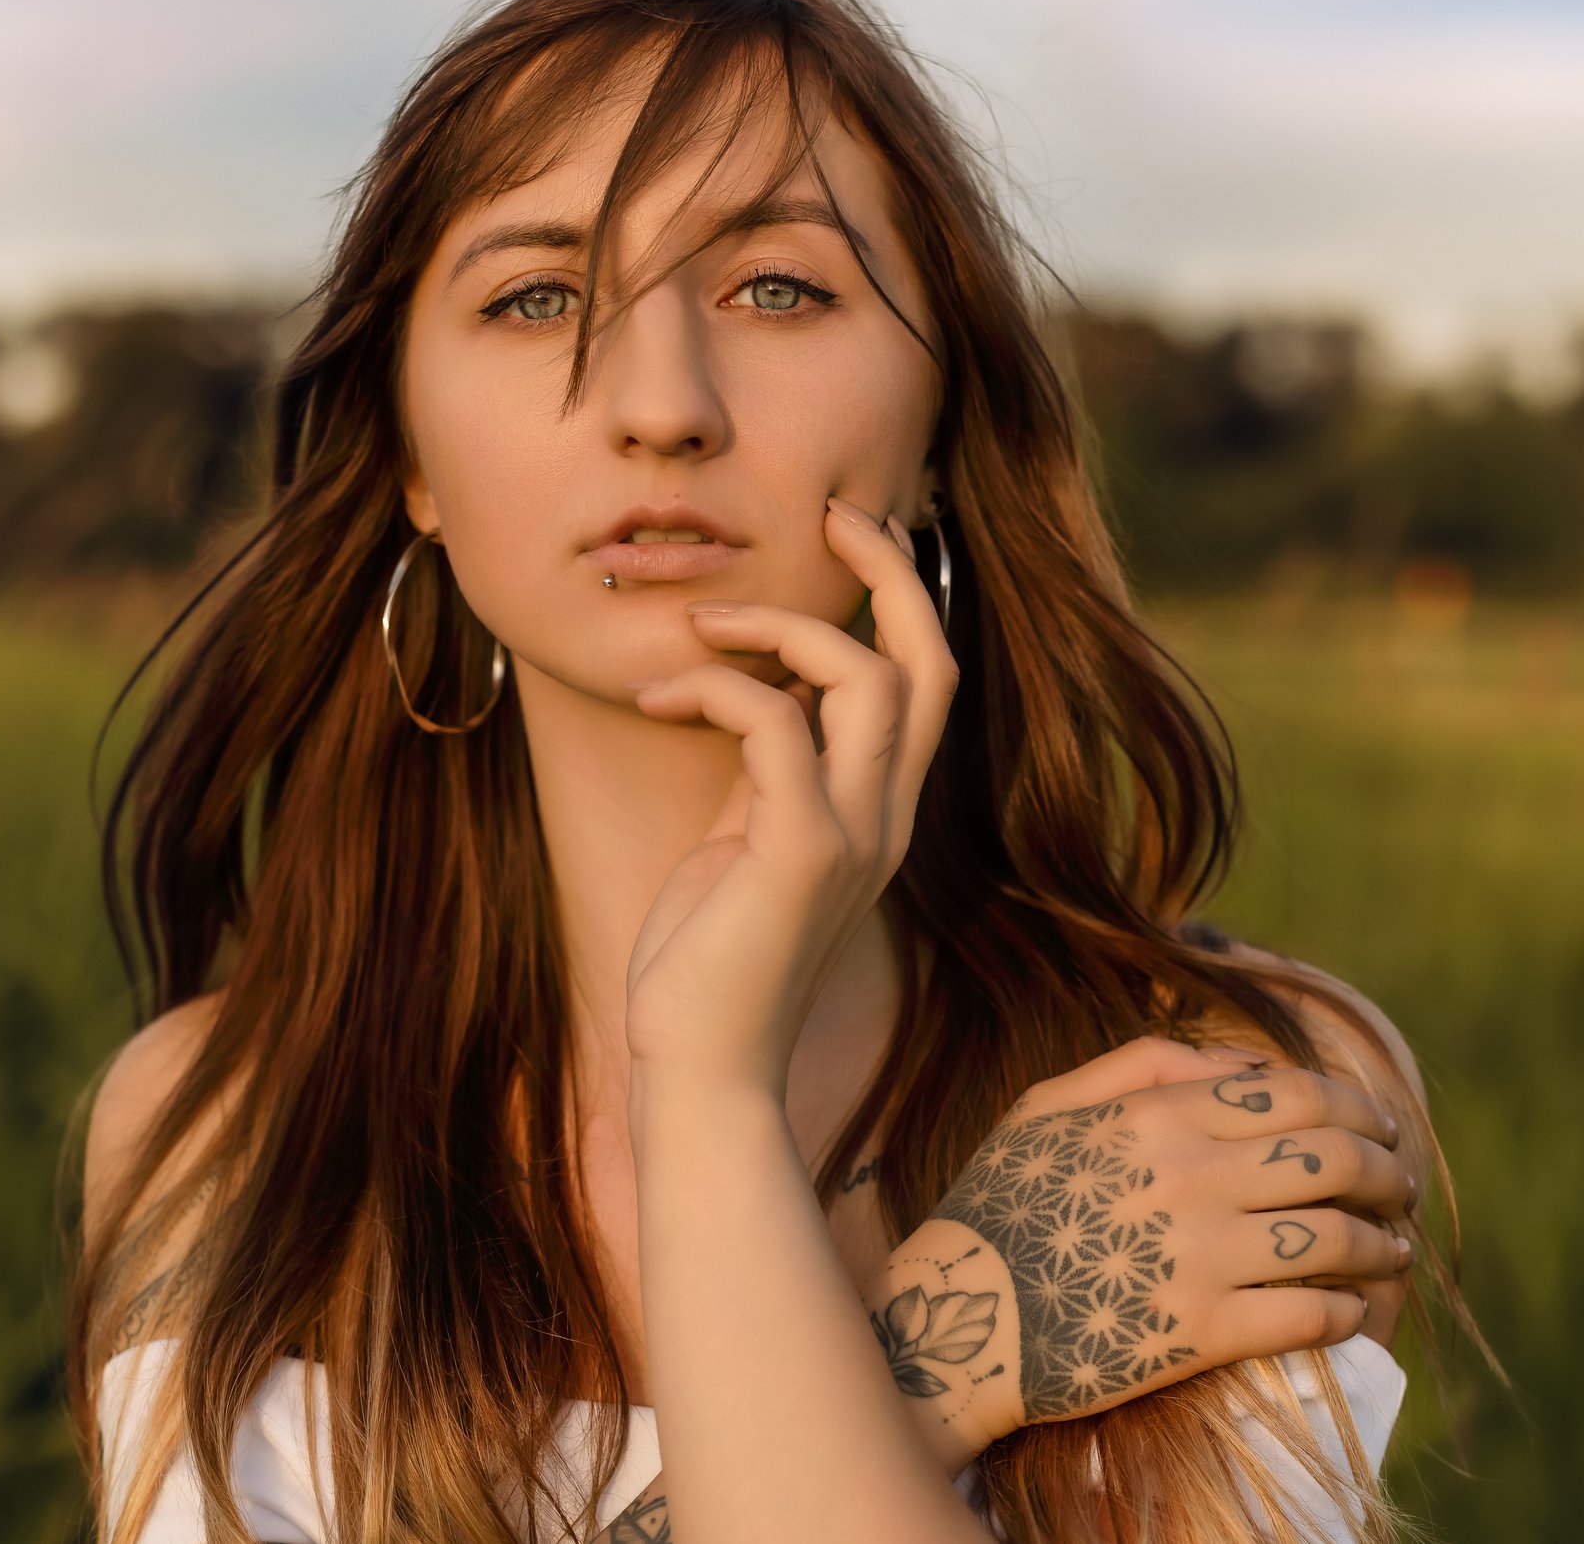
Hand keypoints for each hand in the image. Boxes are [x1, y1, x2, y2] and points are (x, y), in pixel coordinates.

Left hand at [621, 495, 958, 1095]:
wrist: (701, 1068)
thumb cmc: (708, 962)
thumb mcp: (744, 843)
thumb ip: (766, 775)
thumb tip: (750, 698)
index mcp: (881, 813)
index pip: (927, 682)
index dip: (904, 598)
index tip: (852, 536)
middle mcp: (888, 819)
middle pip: (929, 663)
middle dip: (889, 574)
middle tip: (831, 513)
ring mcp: (856, 836)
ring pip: (863, 679)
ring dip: (775, 626)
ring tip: (699, 621)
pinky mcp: (801, 852)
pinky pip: (773, 722)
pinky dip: (712, 688)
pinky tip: (654, 698)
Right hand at [861, 1038, 1416, 1458]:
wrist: (959, 1317)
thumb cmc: (1001, 1204)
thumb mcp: (1049, 1107)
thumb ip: (1145, 1066)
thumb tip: (1244, 1063)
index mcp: (1159, 1115)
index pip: (1296, 1095)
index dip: (1358, 1108)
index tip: (1382, 1126)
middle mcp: (1191, 1177)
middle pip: (1333, 1160)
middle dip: (1387, 1171)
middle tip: (1401, 1185)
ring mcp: (1202, 1257)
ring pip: (1336, 1238)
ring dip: (1383, 1245)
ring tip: (1394, 1251)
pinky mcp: (1203, 1334)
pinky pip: (1311, 1316)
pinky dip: (1351, 1311)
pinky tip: (1358, 1310)